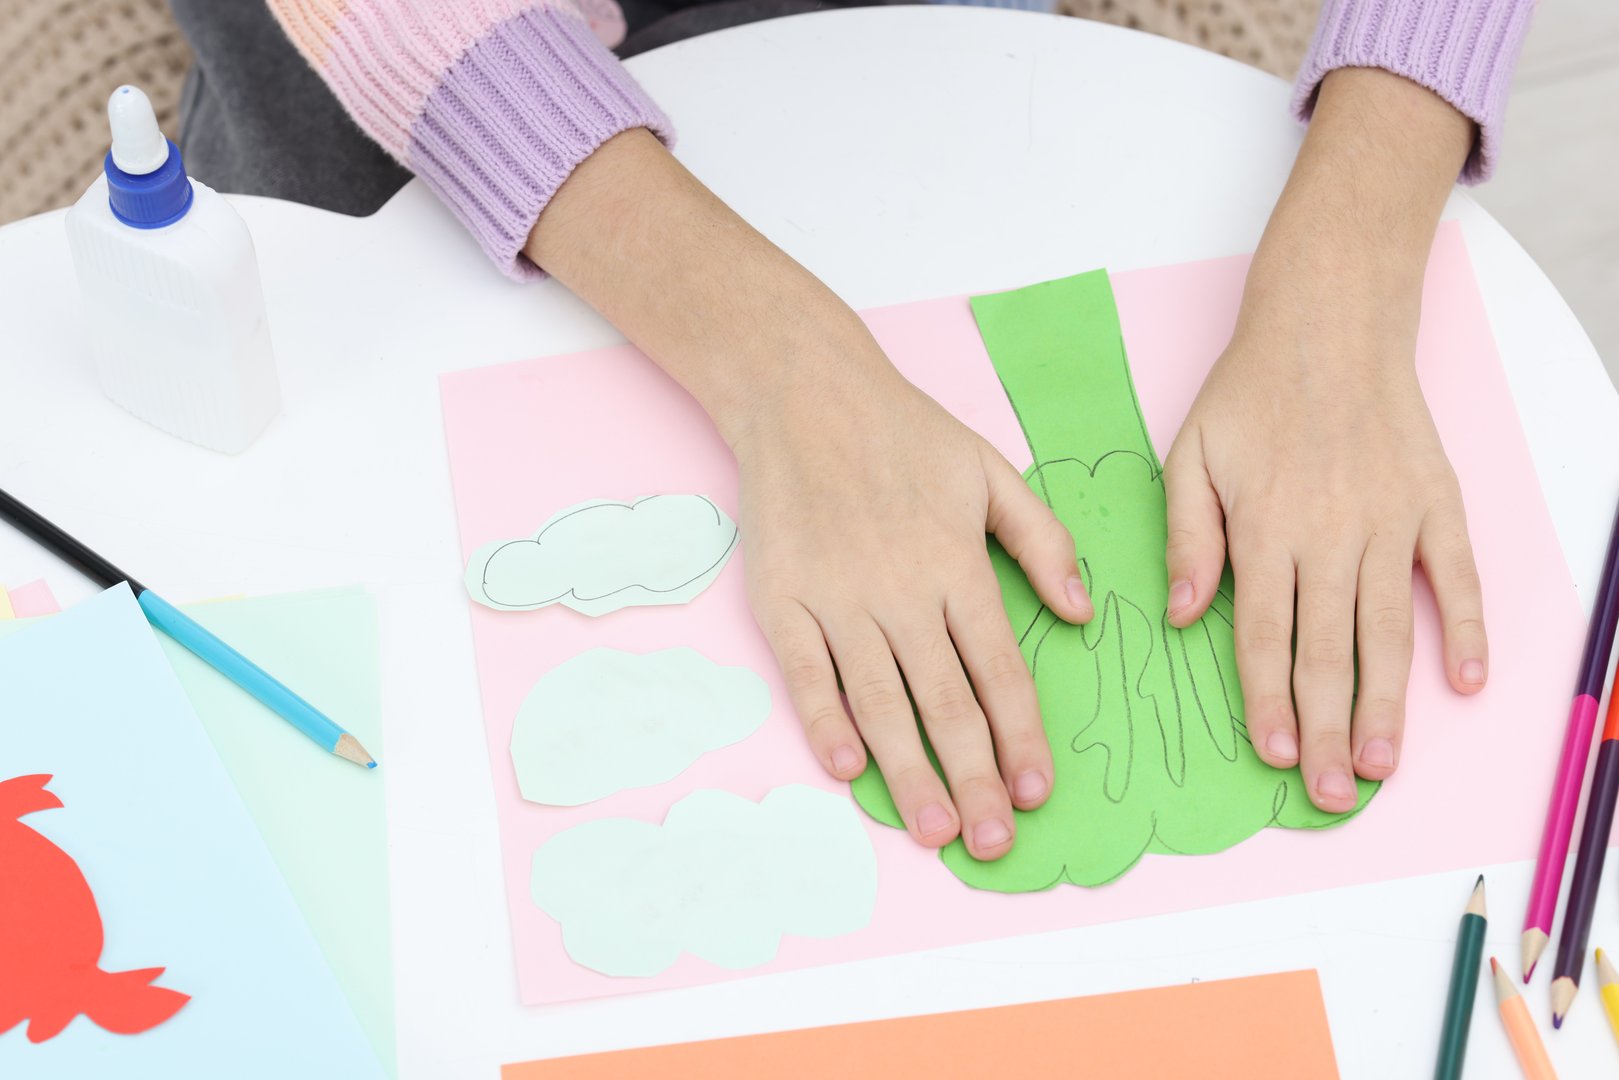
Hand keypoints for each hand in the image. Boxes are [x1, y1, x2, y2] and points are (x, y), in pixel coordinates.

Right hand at [732, 343, 1092, 858]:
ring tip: (934, 830)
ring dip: (909, 771)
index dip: (1021, 736)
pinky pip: (805, 672)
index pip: (999, 669)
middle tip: (992, 841)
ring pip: (879, 701)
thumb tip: (1083, 613)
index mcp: (957, 563)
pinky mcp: (782, 597)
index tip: (1037, 790)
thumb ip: (1043, 542)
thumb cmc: (902, 432)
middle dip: (974, 778)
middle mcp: (901, 590)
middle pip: (945, 702)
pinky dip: (824, 722)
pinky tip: (848, 770)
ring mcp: (837, 596)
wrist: (803, 392)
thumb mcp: (991, 470)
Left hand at [1158, 67, 1487, 811]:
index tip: (1274, 756)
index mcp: (1265, 528)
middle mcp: (1330, 534)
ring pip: (1389, 630)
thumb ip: (1187, 537)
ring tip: (1384, 765)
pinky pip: (1457, 576)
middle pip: (1326, 650)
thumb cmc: (1248, 393)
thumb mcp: (1189, 456)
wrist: (1328, 321)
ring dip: (1388, 702)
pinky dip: (1469, 628)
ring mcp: (1390, 521)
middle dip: (1327, 729)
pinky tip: (1468, 682)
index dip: (1267, 701)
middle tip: (1333, 795)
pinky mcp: (1434, 503)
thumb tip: (1181, 615)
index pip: (1263, 635)